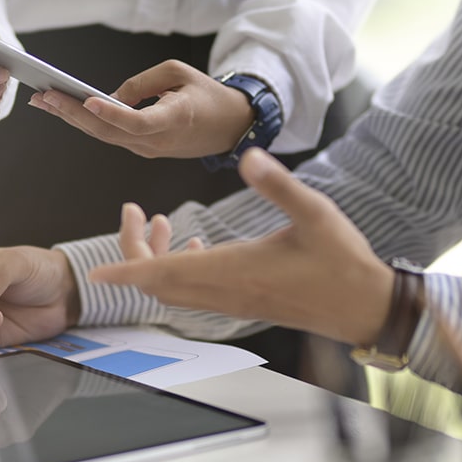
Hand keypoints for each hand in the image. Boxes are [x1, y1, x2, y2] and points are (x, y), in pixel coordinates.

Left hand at [28, 59, 253, 157]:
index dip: (111, 113)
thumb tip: (109, 97)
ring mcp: (149, 150)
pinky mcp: (144, 150)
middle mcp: (157, 141)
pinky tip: (65, 111)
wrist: (230, 127)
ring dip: (72, 119)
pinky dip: (87, 123)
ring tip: (43, 101)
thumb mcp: (180, 72)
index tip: (87, 99)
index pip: (137, 122)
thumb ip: (143, 83)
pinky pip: (110, 137)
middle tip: (44, 95)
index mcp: (174, 120)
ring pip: (104, 137)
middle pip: (109, 132)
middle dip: (73, 113)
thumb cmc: (207, 94)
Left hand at [89, 148, 394, 346]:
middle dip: (134, 251)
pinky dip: (180, 271)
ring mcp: (233, 303)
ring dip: (156, 260)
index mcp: (236, 270)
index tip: (98, 270)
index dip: (129, 270)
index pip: (166, 274)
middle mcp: (226, 292)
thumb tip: (248, 155)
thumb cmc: (342, 262)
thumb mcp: (315, 212)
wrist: (364, 306)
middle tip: (131, 212)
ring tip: (160, 221)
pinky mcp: (242, 305)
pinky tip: (195, 246)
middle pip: (159, 283)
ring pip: (174, 290)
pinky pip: (195, 294)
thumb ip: (278, 184)